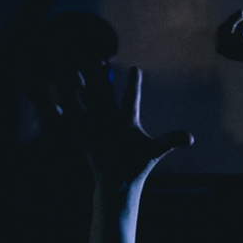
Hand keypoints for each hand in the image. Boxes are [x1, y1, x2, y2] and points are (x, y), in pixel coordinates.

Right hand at [60, 64, 191, 189]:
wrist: (120, 183)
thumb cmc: (137, 166)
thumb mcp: (154, 150)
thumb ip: (170, 141)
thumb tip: (191, 138)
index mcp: (128, 122)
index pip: (132, 99)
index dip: (134, 85)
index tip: (136, 69)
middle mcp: (111, 122)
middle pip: (105, 94)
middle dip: (100, 77)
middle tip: (97, 59)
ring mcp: (97, 128)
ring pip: (88, 102)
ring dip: (81, 86)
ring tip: (75, 69)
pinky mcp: (85, 137)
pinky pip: (72, 122)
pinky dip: (61, 111)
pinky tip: (51, 101)